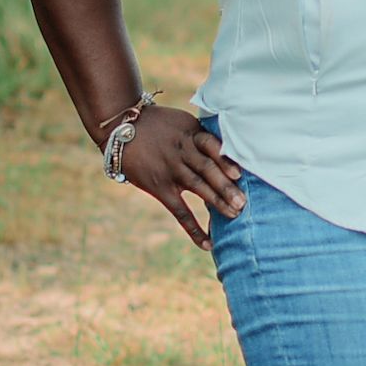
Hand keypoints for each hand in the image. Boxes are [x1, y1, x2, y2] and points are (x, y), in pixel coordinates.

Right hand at [119, 108, 246, 247]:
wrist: (121, 127)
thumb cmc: (158, 125)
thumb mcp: (181, 122)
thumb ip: (202, 136)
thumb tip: (230, 152)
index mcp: (190, 133)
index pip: (211, 146)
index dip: (226, 161)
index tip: (240, 174)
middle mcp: (182, 151)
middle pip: (207, 169)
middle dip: (226, 187)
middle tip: (243, 203)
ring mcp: (171, 170)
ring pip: (198, 187)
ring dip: (217, 202)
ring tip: (235, 215)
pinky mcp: (160, 187)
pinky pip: (180, 211)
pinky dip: (194, 228)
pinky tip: (207, 243)